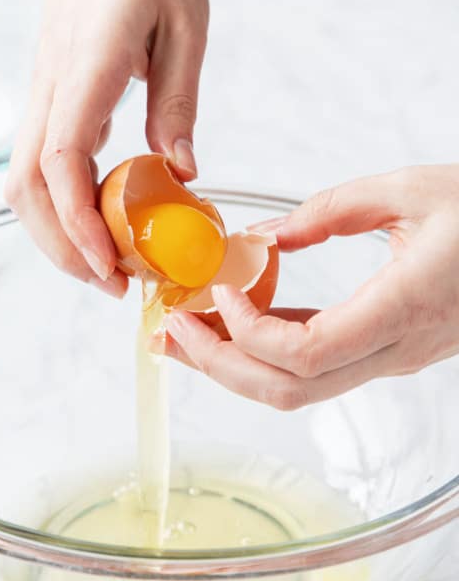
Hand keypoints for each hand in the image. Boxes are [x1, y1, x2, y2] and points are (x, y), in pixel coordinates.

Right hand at [5, 0, 208, 296]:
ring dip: (57, 232)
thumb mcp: (186, 26)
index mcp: (86, 65)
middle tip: (114, 284)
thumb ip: (179, 100)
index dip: (80, 221)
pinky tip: (99, 224)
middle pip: (28, 185)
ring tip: (107, 265)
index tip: (111, 265)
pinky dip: (62, 206)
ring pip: (24, 181)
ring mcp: (43, 94)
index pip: (62, 159)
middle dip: (63, 246)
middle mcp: (51, 86)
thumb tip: (181, 172)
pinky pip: (39, 165)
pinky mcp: (49, 100)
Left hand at [161, 165, 458, 408]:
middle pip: (288, 390)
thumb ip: (334, 211)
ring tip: (181, 333)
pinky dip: (265, 351)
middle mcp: (394, 350)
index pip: (306, 355)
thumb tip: (267, 239)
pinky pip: (315, 366)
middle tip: (166, 332)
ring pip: (297, 389)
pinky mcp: (386, 351)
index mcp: (403, 310)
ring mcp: (390, 359)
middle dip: (218, 366)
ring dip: (233, 365)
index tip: (217, 290)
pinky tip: (232, 322)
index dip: (248, 334)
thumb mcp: (413, 189)